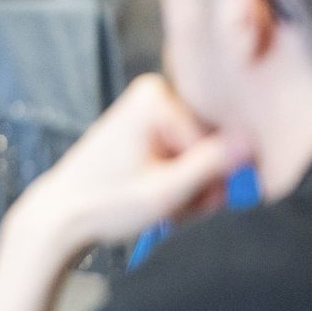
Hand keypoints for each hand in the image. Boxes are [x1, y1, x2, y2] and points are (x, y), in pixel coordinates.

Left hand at [9, 74, 249, 257]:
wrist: (59, 216)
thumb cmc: (106, 204)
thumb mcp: (167, 191)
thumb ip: (212, 165)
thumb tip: (252, 142)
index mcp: (156, 97)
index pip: (217, 143)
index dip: (208, 181)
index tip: (184, 203)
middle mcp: (155, 94)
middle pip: (209, 146)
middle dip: (198, 185)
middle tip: (172, 209)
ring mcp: (150, 112)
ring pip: (198, 157)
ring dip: (188, 189)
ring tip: (161, 207)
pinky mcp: (147, 130)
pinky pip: (182, 159)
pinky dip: (176, 184)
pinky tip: (156, 200)